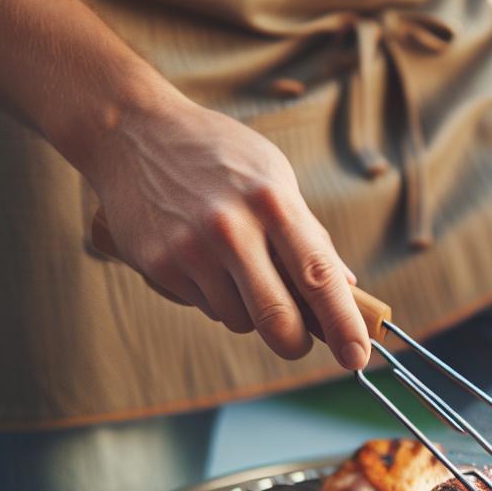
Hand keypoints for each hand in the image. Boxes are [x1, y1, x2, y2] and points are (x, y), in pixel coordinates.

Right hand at [73, 95, 371, 369]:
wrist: (134, 133)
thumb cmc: (218, 156)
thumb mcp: (274, 177)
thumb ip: (309, 233)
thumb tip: (345, 285)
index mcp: (273, 202)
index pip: (319, 276)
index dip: (343, 323)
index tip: (357, 357)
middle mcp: (232, 228)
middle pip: (277, 318)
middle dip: (294, 342)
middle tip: (297, 340)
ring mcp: (191, 249)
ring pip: (238, 319)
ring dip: (247, 311)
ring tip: (235, 268)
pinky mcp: (159, 264)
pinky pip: (203, 306)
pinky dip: (213, 296)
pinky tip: (201, 259)